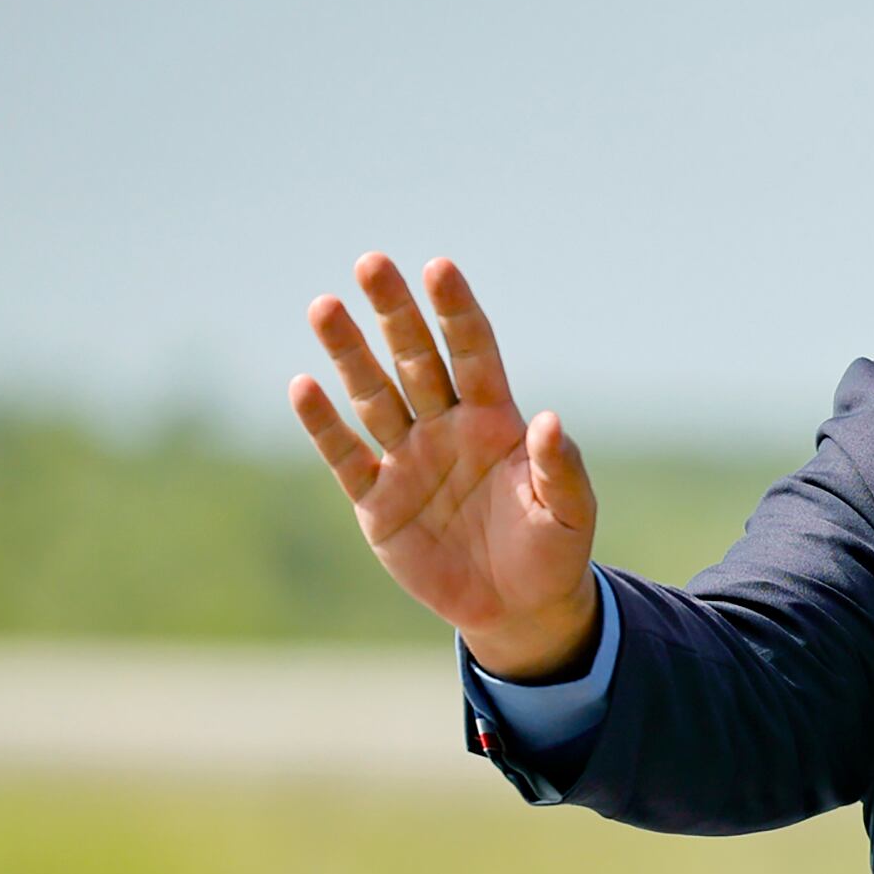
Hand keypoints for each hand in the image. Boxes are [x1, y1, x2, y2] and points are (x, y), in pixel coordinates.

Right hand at [290, 253, 599, 677]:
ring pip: (373, 395)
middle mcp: (446, 428)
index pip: (474, 352)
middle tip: (371, 263)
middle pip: (415, 359)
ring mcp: (407, 459)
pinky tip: (303, 386)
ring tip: (326, 307)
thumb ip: (561, 468)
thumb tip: (551, 421)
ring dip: (350, 354)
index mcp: (495, 420)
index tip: (440, 268)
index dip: (457, 312)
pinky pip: (345, 455)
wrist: (517, 609)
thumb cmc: (552, 552)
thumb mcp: (570, 513)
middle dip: (395, 313)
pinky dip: (323, 424)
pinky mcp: (376, 500)